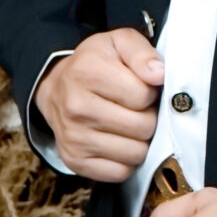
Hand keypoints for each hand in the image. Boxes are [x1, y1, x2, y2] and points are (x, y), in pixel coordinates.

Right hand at [34, 29, 162, 178]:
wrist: (57, 88)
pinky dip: (127, 161)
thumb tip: (159, 75)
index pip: (144, 96)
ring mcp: (74, 138)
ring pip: (135, 153)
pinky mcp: (74, 161)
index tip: (140, 87)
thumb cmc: (95, 64)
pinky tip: (120, 142)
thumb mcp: (119, 43)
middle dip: (148, 117)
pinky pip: (120, 173)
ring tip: (129, 124)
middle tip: (137, 108)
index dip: (150, 92)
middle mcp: (76, 107)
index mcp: (87, 73)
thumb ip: (142, 53)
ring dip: (140, 140)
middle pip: (142, 127)